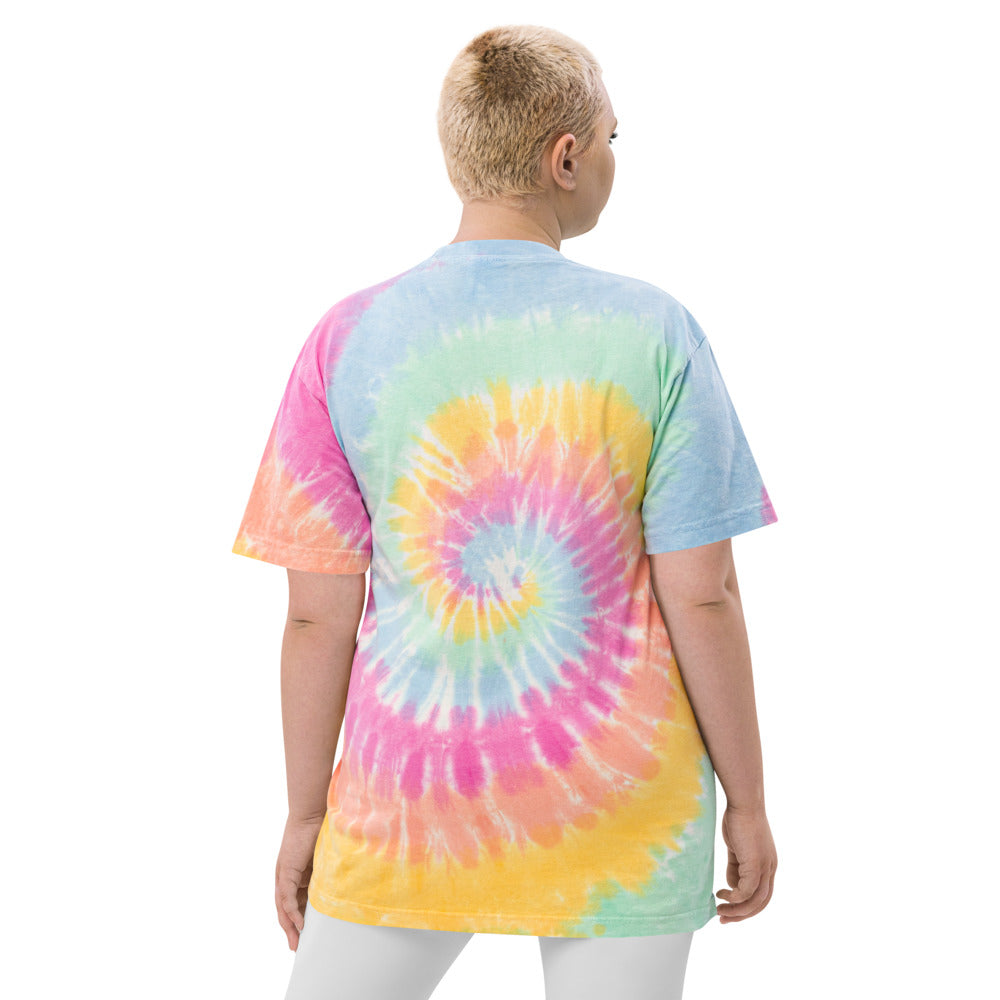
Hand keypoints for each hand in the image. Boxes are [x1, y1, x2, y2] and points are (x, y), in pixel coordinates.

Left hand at [275, 813, 325, 950]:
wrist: (314, 813)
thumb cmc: (322, 829)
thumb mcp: (326, 859)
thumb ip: (328, 873)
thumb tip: (345, 885)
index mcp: (297, 874)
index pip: (295, 901)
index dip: (299, 918)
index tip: (305, 933)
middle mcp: (287, 876)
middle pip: (286, 908)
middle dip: (291, 928)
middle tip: (296, 946)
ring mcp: (284, 875)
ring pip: (283, 906)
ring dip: (289, 926)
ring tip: (296, 941)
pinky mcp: (285, 872)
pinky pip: (286, 898)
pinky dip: (292, 912)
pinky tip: (299, 924)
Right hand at [715, 805, 776, 922]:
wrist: (744, 803)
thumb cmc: (739, 819)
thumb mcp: (737, 848)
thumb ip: (736, 866)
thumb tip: (731, 885)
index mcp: (768, 865)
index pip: (761, 895)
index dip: (746, 906)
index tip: (728, 909)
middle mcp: (770, 869)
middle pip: (761, 903)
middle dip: (742, 915)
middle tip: (723, 918)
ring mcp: (765, 868)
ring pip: (755, 901)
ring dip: (737, 911)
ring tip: (719, 911)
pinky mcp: (756, 865)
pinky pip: (746, 891)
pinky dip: (734, 898)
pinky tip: (721, 894)